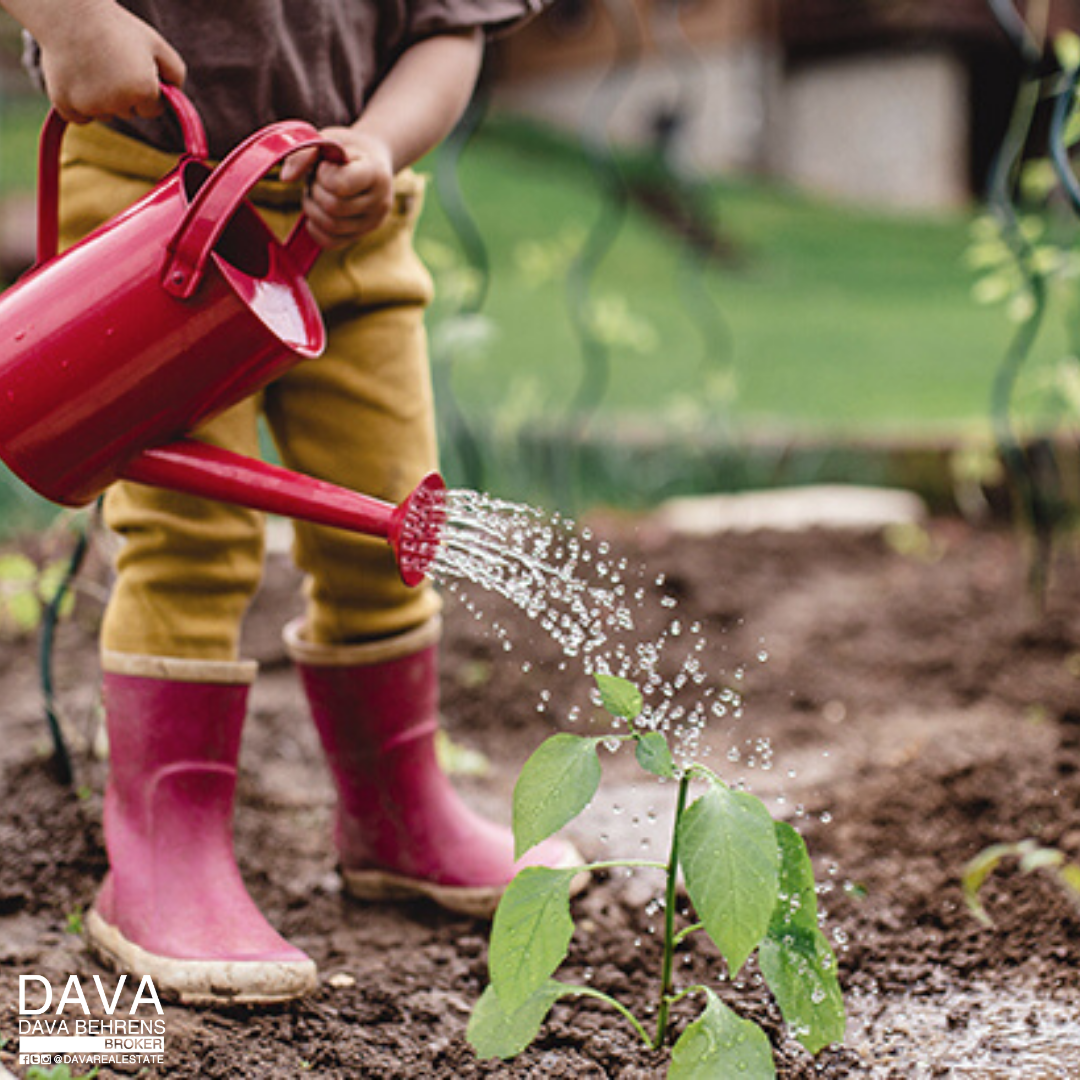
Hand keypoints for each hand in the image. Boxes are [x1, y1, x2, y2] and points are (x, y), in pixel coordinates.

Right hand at [35, 1, 184, 122]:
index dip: (147, 91)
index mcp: (143, 90)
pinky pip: (81, 117)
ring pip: (105, 115)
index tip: (136, 71)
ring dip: (103, 100)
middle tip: (111, 64)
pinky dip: (79, 105)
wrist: (68, 12)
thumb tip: (177, 98)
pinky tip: (77, 79)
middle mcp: (118, 102)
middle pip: (129, 113)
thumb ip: (175, 73)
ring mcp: (90, 105)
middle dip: (126, 95)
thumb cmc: (116, 27)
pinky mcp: (65, 105)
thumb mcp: (156, 44)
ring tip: (93, 67)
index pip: (153, 110)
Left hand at [280, 127, 395, 249]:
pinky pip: (331, 242)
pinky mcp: (360, 236)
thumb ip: (306, 152)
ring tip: (315, 192)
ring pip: (331, 227)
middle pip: (334, 208)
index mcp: (376, 173)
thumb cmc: (348, 149)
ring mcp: (371, 223)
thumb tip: (286, 178)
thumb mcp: (330, 139)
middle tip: (317, 179)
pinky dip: (315, 228)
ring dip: (312, 208)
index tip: (325, 165)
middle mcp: (379, 202)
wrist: (372, 162)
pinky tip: (315, 211)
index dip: (323, 175)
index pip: (342, 185)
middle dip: (316, 191)